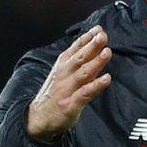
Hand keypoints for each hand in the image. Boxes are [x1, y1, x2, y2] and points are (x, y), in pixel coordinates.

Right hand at [26, 25, 111, 141]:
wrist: (38, 118)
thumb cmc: (57, 92)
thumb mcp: (63, 72)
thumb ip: (79, 58)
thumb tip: (95, 41)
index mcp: (62, 65)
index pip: (75, 49)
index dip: (87, 38)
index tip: (99, 29)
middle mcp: (64, 75)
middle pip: (79, 58)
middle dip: (91, 46)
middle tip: (103, 36)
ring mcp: (67, 89)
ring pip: (83, 74)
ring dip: (95, 62)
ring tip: (107, 52)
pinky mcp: (70, 104)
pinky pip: (85, 93)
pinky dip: (96, 86)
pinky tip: (106, 79)